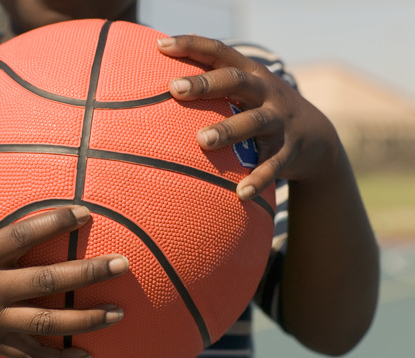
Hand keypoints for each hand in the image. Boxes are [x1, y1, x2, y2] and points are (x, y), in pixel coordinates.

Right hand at [0, 173, 127, 357]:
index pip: (21, 235)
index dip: (54, 223)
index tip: (85, 213)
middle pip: (45, 281)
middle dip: (87, 273)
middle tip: (122, 264)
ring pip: (46, 322)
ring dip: (85, 318)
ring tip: (119, 311)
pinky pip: (30, 354)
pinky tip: (87, 355)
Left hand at [157, 35, 340, 199]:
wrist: (317, 136)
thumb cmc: (263, 109)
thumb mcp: (246, 89)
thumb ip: (215, 81)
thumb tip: (163, 74)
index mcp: (250, 73)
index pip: (219, 52)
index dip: (191, 45)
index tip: (161, 45)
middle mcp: (266, 92)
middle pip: (236, 81)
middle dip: (206, 84)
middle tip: (176, 89)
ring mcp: (279, 121)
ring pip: (254, 122)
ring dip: (228, 130)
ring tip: (202, 140)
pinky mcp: (289, 150)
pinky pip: (273, 165)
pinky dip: (258, 178)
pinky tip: (240, 192)